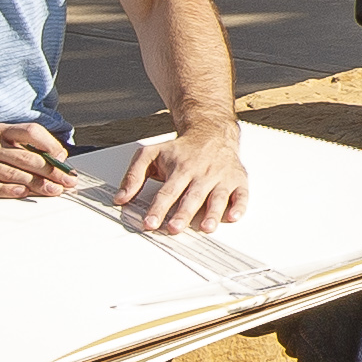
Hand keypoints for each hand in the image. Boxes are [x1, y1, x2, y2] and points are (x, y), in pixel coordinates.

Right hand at [0, 118, 73, 198]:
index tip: (64, 159)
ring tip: (54, 191)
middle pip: (26, 157)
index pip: (30, 132)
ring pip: (13, 173)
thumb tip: (43, 153)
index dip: (50, 145)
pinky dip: (9, 191)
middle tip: (67, 181)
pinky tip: (23, 194)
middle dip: (51, 170)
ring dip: (37, 184)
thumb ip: (11, 142)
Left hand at [114, 122, 251, 235]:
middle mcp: (201, 173)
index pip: (168, 192)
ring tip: (206, 228)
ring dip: (213, 213)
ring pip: (217, 197)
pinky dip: (240, 206)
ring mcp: (221, 177)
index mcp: (180, 168)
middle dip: (183, 213)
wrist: (212, 132)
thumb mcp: (150, 154)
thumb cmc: (180, 149)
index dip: (158, 208)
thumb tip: (121, 198)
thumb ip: (133, 175)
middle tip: (174, 228)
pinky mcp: (237, 180)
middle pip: (192, 196)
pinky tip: (233, 217)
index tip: (149, 223)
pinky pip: (241, 194)